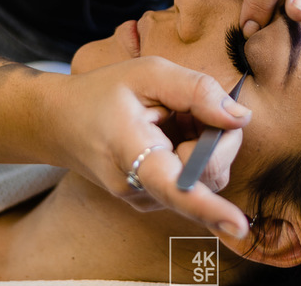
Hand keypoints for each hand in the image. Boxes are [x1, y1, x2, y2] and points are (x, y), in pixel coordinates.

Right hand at [43, 57, 251, 237]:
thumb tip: (241, 118)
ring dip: (202, 144)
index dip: (210, 208)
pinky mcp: (153, 200)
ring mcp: (145, 200)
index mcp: (132, 153)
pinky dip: (191, 153)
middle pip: (206, 176)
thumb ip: (197, 91)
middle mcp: (139, 189)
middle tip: (186, 105)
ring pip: (204, 179)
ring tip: (168, 117)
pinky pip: (192, 181)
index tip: (239, 225)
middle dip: (215, 137)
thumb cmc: (102, 94)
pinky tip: (166, 132)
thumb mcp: (148, 73)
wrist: (59, 122)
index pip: (175, 188)